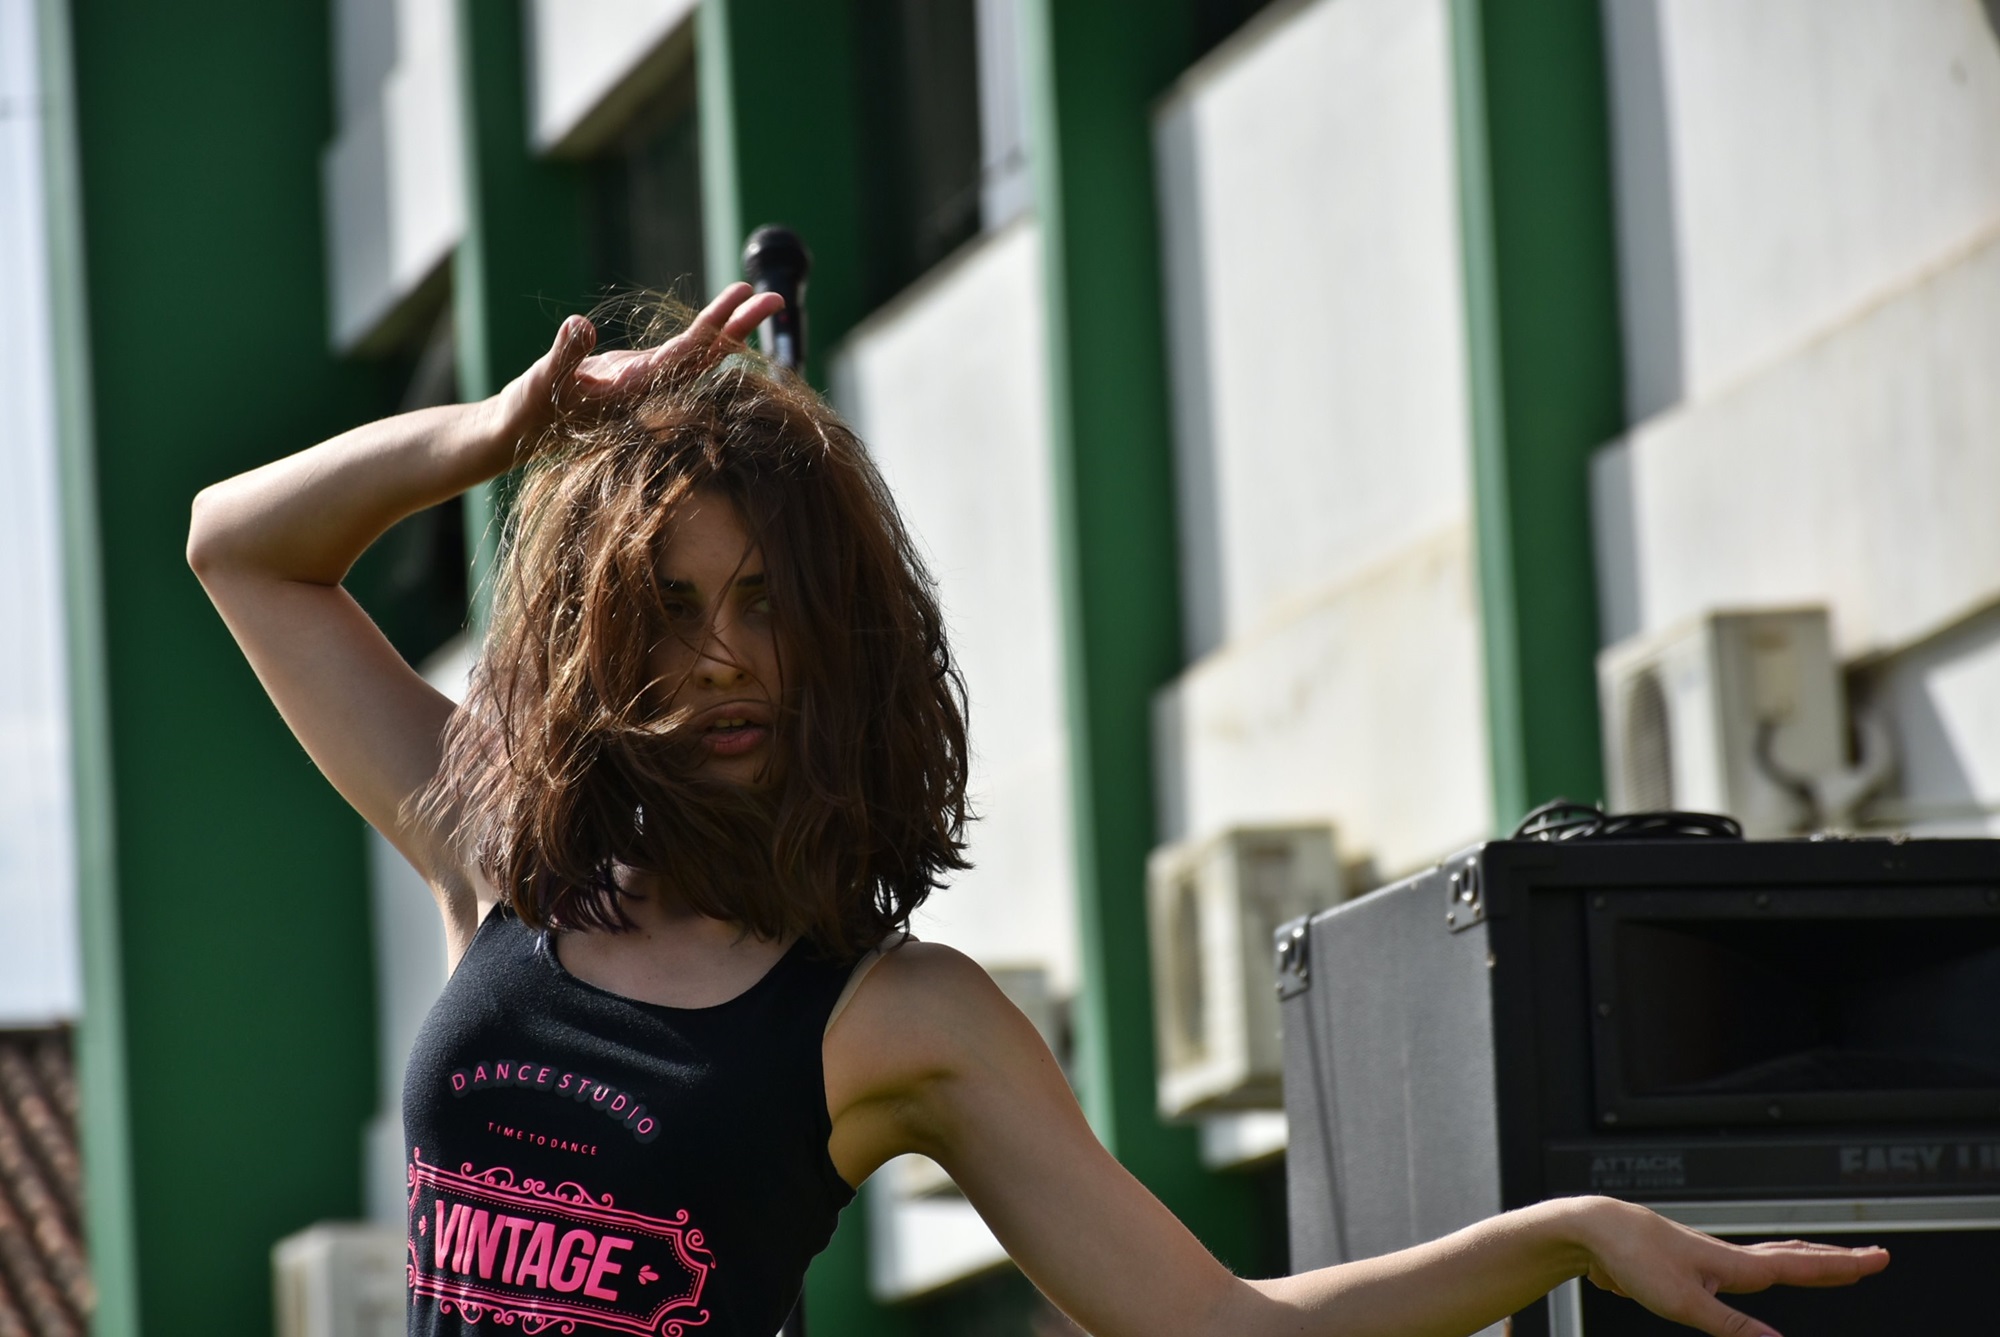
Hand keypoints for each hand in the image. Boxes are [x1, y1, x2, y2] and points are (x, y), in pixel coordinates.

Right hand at [482, 282, 785, 458]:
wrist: (518, 436)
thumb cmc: (527, 412)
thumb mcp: (541, 381)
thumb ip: (563, 356)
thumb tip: (579, 325)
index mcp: (634, 390)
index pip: (686, 356)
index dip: (715, 327)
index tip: (743, 299)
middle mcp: (649, 390)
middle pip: (705, 355)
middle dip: (740, 326)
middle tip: (777, 297)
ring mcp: (645, 384)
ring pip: (696, 354)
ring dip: (727, 328)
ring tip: (756, 296)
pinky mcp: (634, 377)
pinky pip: (679, 354)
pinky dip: (702, 336)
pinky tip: (721, 322)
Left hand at [1577, 1197, 1888, 1336]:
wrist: (1594, 1230)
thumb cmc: (1635, 1257)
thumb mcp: (1685, 1303)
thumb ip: (1733, 1327)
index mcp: (1734, 1264)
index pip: (1801, 1267)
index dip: (1841, 1266)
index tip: (1879, 1258)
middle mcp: (1727, 1258)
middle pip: (1792, 1258)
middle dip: (1833, 1261)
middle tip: (1871, 1257)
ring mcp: (1708, 1260)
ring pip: (1766, 1259)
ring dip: (1801, 1259)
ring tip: (1825, 1259)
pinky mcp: (1688, 1267)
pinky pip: (1737, 1270)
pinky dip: (1761, 1266)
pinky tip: (1751, 1270)